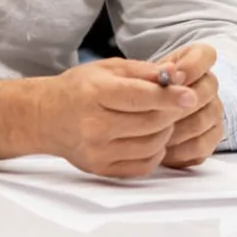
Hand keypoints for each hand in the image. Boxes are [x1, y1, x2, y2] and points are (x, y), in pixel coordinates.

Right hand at [36, 58, 198, 177]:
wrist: (45, 117)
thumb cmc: (78, 89)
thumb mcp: (108, 68)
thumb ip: (143, 71)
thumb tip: (176, 74)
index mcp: (95, 94)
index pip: (140, 98)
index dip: (169, 97)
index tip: (190, 95)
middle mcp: (94, 125)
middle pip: (151, 123)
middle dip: (171, 113)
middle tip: (175, 104)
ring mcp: (97, 151)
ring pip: (151, 145)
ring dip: (165, 131)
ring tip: (160, 119)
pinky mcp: (101, 168)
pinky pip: (143, 165)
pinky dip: (155, 151)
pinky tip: (150, 137)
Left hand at [154, 43, 224, 167]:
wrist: (140, 115)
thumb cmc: (143, 92)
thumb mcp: (144, 78)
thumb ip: (156, 73)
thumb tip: (168, 72)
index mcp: (196, 61)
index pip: (206, 55)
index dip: (191, 67)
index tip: (172, 77)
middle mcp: (210, 85)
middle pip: (207, 90)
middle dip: (178, 103)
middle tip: (155, 111)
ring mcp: (214, 111)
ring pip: (202, 120)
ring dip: (175, 129)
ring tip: (152, 133)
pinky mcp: (212, 137)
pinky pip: (201, 145)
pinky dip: (179, 150)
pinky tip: (162, 149)